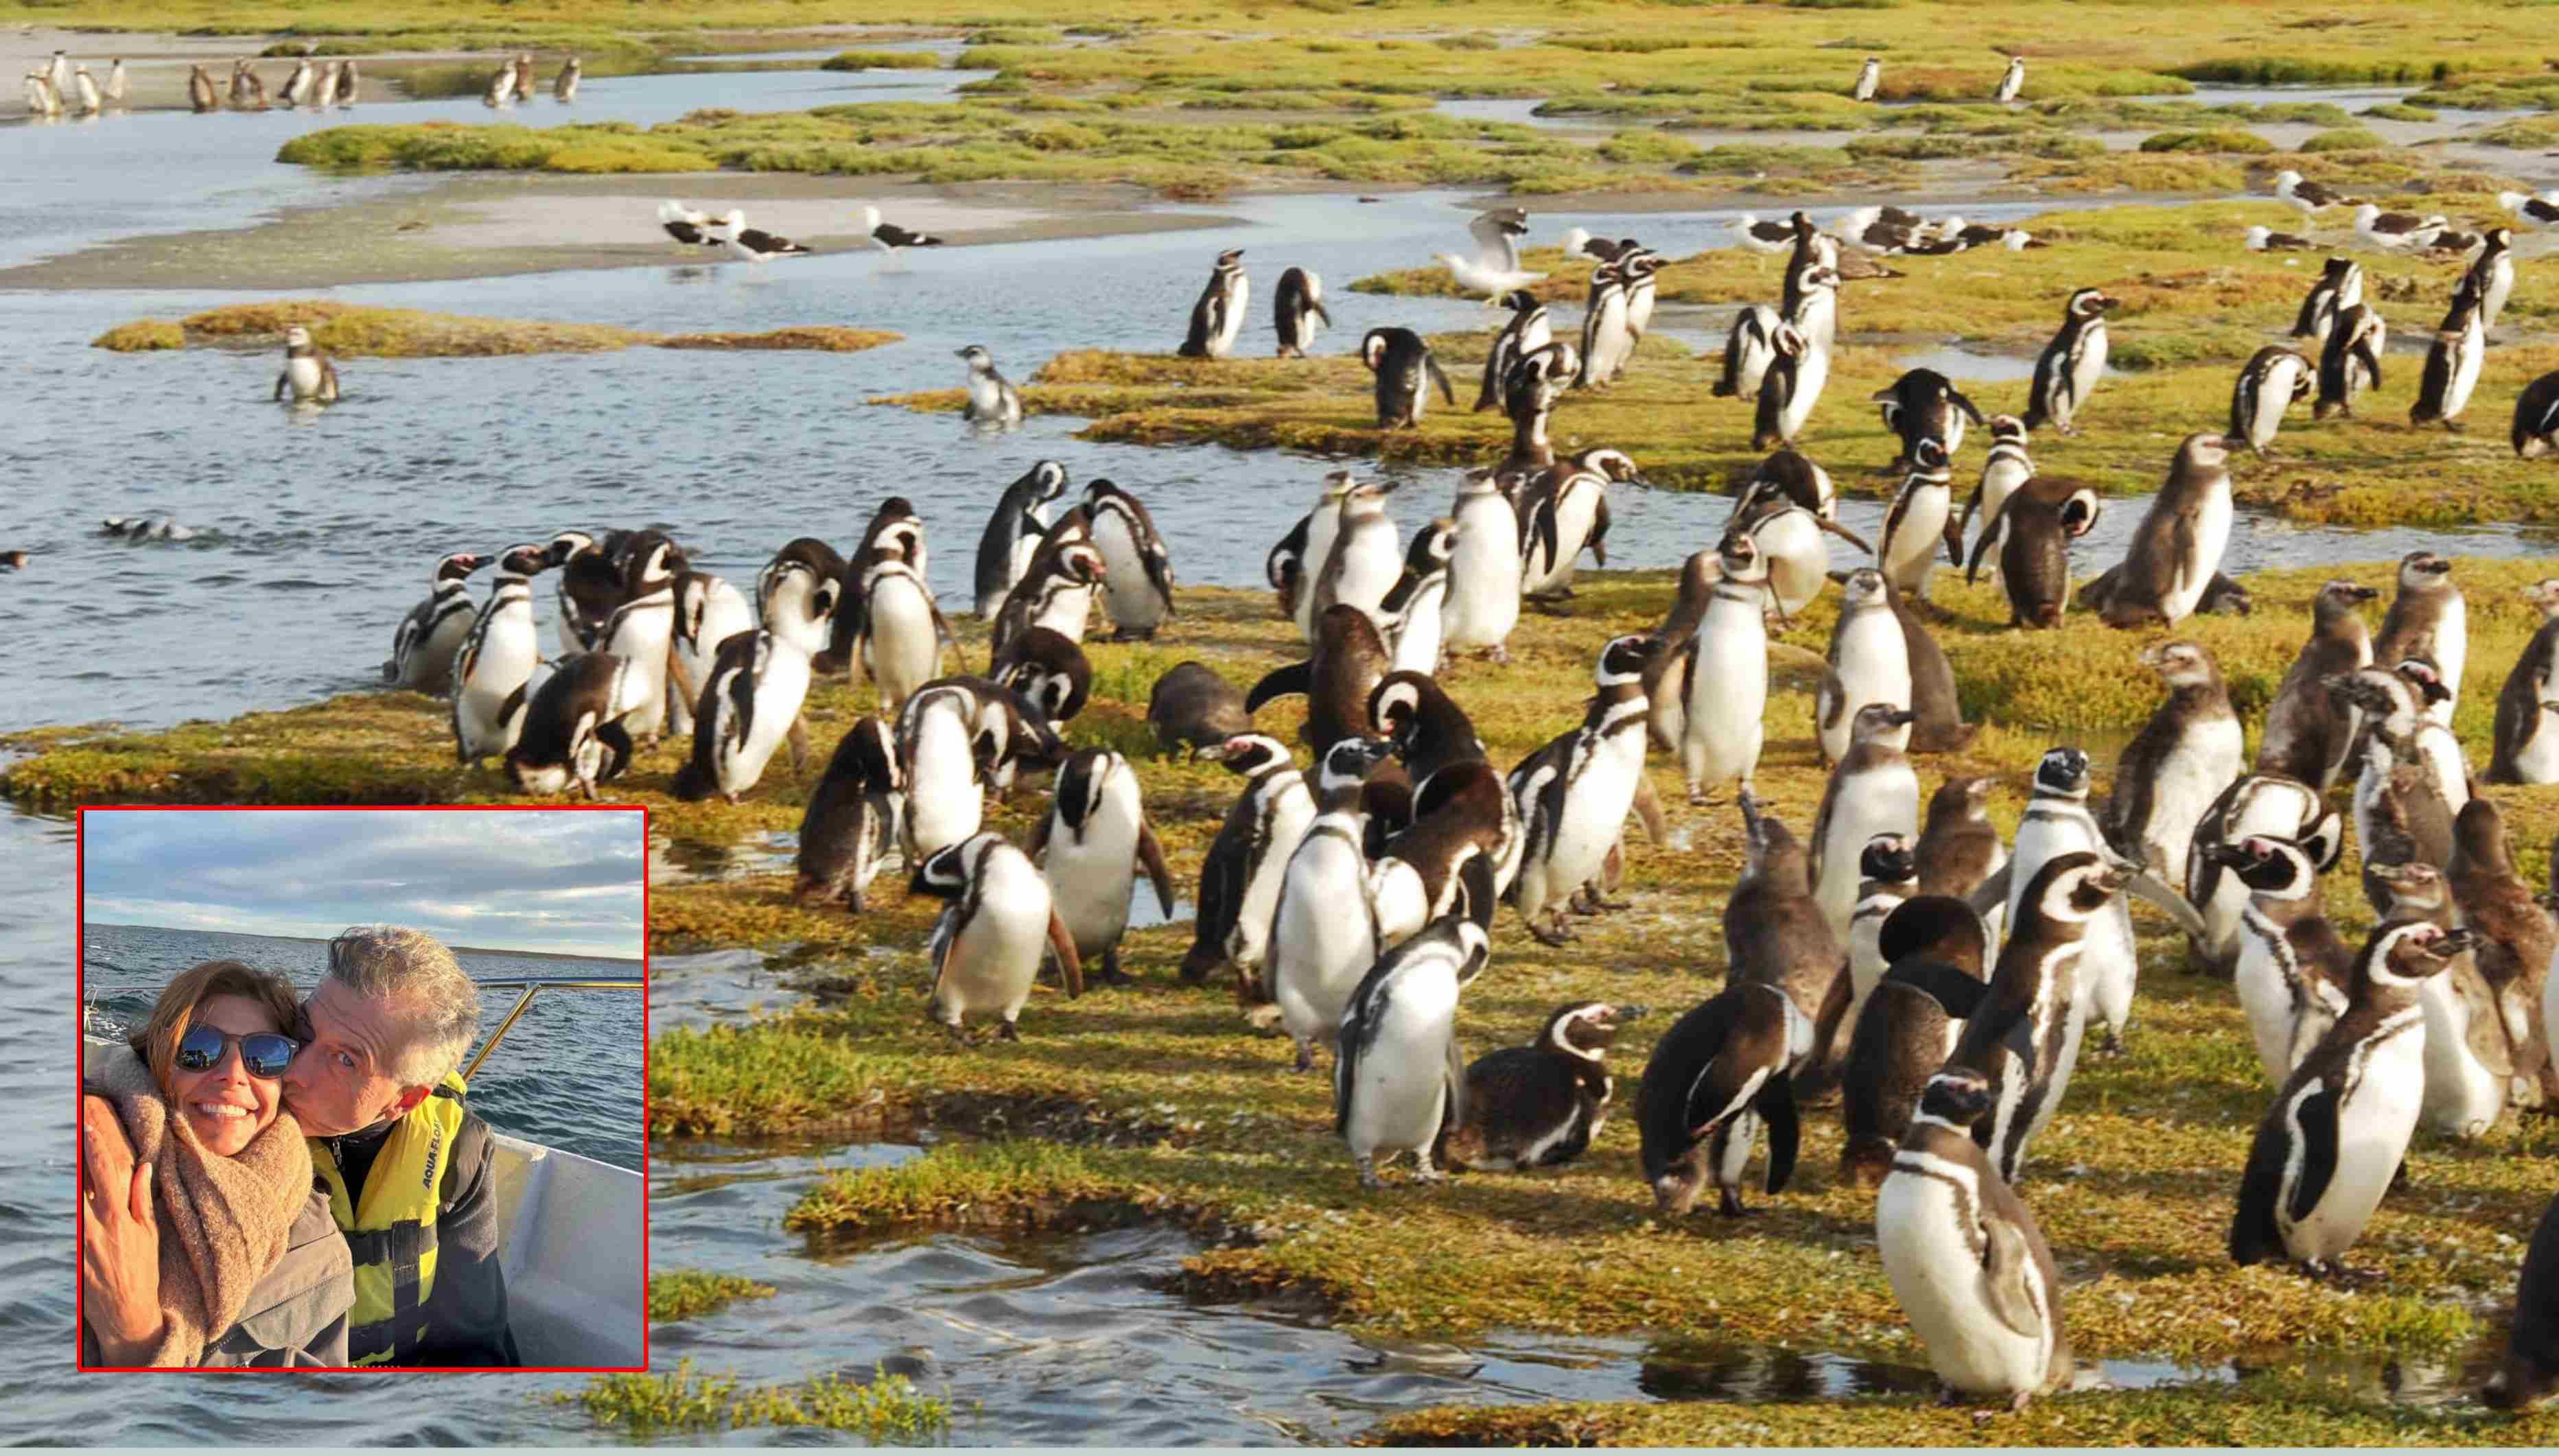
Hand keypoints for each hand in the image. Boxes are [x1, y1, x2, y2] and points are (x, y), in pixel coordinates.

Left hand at [79, 1096, 162, 1362]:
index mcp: (120, 1216)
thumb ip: (142, 1199)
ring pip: (70, 1195)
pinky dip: (67, 1201)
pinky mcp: (69, 1251)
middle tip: (73, 1121)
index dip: (96, 1145)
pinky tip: (65, 1186)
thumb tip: (140, 1168)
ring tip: (68, 1146)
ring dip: (69, 1171)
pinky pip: (66, 1219)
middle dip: (77, 1149)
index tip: (89, 1123)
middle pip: (81, 1178)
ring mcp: (80, 1237)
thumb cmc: (143, 1270)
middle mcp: (96, 1223)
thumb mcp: (150, 1233)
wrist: (125, 1311)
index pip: (105, 1171)